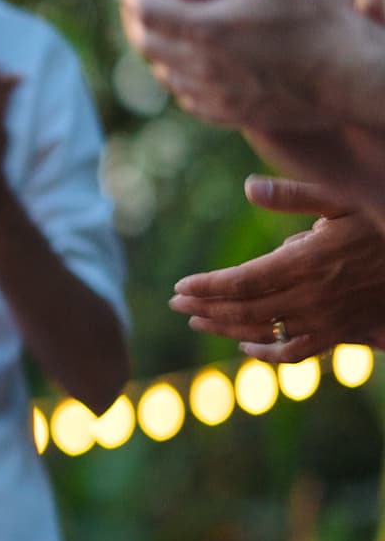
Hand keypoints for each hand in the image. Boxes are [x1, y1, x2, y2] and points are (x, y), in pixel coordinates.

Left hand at [115, 0, 382, 137]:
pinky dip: (175, 77)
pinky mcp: (231, 115)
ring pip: (164, 73)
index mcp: (203, 29)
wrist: (354, 78)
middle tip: (132, 2)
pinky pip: (187, 97)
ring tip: (152, 31)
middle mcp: (199, 67)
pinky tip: (182, 69)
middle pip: (146, 43)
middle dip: (134, 19)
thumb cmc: (319, 15)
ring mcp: (214, 96)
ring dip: (153, 49)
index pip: (145, 9)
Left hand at [169, 176, 384, 360]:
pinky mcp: (342, 333)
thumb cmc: (382, 219)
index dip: (206, 287)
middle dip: (205, 307)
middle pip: (243, 309)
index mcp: (306, 262)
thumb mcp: (344, 197)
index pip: (240, 281)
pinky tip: (247, 345)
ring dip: (225, 328)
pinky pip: (297, 353)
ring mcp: (326, 319)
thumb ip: (295, 195)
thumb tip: (248, 186)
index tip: (179, 286)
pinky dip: (268, 354)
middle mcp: (311, 296)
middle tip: (176, 302)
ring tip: (198, 320)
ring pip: (264, 332)